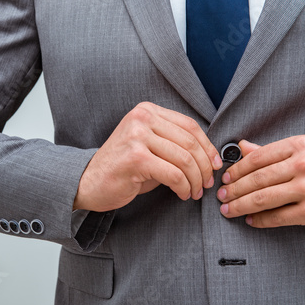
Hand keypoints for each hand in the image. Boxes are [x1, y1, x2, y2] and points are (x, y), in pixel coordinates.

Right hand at [74, 102, 221, 211]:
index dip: (207, 146)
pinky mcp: (136, 158)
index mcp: (147, 110)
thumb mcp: (149, 147)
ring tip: (194, 191)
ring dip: (195, 179)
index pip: (189, 125)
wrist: (88, 183)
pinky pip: (174, 174)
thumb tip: (209, 156)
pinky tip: (182, 194)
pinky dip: (183, 187)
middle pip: (190, 141)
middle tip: (207, 183)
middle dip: (204, 166)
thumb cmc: (123, 168)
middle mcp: (142, 118)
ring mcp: (137, 136)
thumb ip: (173, 144)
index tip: (215, 164)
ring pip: (184, 159)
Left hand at [217, 135, 304, 231]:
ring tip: (229, 210)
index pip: (258, 157)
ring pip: (262, 198)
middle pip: (256, 179)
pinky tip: (251, 220)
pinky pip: (278, 217)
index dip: (237, 169)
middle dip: (233, 190)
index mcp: (299, 145)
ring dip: (240, 206)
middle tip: (221, 196)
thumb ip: (273, 150)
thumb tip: (243, 147)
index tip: (226, 177)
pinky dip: (260, 220)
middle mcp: (303, 165)